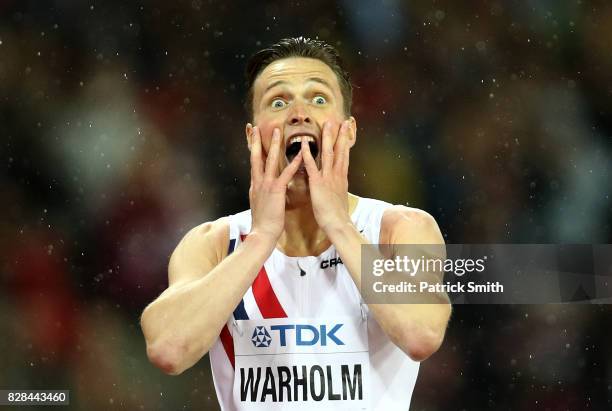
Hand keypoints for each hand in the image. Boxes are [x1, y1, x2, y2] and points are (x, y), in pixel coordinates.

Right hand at [249, 126, 302, 242]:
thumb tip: (263, 187)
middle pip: (256, 157)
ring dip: (274, 145)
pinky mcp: (276, 190)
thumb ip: (262, 192)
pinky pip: (285, 174)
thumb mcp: (260, 203)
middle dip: (255, 141)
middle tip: (256, 127)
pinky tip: (300, 155)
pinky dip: (293, 164)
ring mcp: (266, 185)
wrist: (262, 233)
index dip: (252, 149)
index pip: (254, 163)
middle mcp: (258, 182)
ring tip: (277, 132)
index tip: (250, 137)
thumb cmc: (263, 222)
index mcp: (255, 185)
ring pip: (269, 160)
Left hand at [301, 120, 352, 232]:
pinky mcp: (318, 184)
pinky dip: (307, 155)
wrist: (337, 224)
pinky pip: (312, 166)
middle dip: (342, 135)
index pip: (345, 155)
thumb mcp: (339, 196)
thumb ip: (337, 186)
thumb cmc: (337, 214)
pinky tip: (304, 144)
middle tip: (343, 121)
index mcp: (342, 177)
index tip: (348, 130)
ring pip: (329, 154)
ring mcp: (328, 178)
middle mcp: (337, 174)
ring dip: (328, 138)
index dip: (346, 142)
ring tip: (328, 124)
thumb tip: (337, 181)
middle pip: (341, 151)